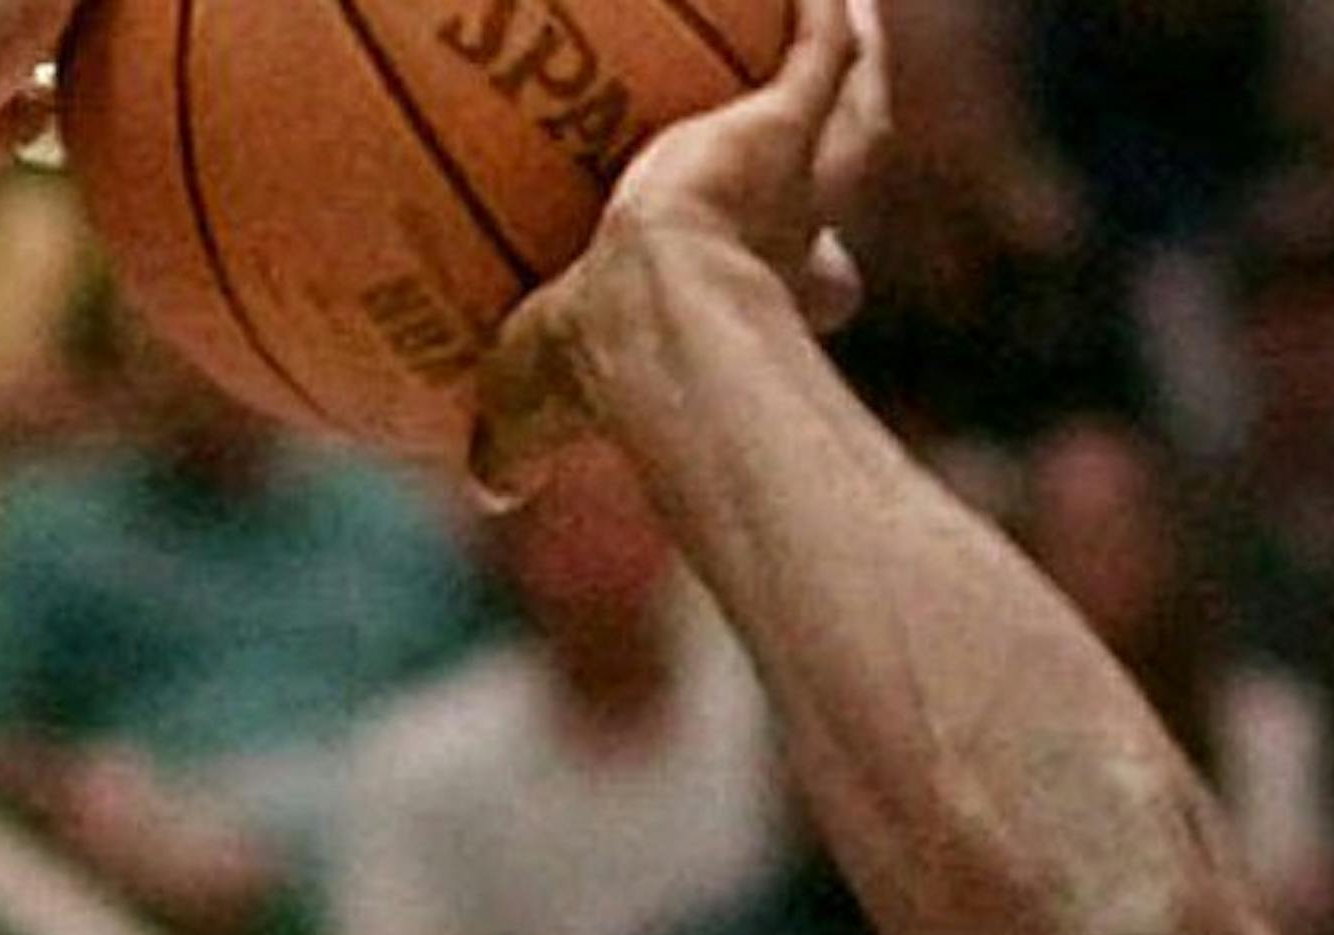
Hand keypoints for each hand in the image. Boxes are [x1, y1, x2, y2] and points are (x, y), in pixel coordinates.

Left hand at [473, 0, 880, 500]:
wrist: (651, 313)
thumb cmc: (597, 373)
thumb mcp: (532, 409)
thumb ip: (513, 444)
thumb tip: (488, 489)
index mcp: (749, 308)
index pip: (797, 296)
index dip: (805, 289)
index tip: (814, 284)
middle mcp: (789, 244)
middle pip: (825, 205)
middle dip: (826, 185)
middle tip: (815, 147)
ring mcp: (793, 179)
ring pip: (840, 115)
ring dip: (846, 73)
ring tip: (843, 26)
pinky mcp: (784, 119)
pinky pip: (817, 46)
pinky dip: (823, 15)